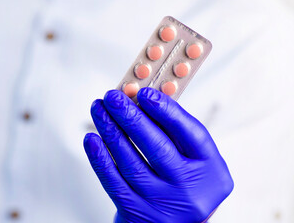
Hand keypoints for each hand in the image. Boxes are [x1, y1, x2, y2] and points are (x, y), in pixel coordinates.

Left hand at [83, 87, 232, 222]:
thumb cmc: (185, 183)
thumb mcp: (195, 160)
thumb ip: (176, 134)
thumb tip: (143, 101)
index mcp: (210, 169)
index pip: (191, 134)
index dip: (167, 111)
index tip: (145, 92)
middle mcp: (189, 188)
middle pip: (158, 148)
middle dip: (131, 118)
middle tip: (113, 97)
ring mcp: (162, 204)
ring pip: (131, 163)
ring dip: (111, 132)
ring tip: (99, 110)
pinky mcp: (137, 213)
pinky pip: (114, 183)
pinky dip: (100, 158)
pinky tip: (93, 139)